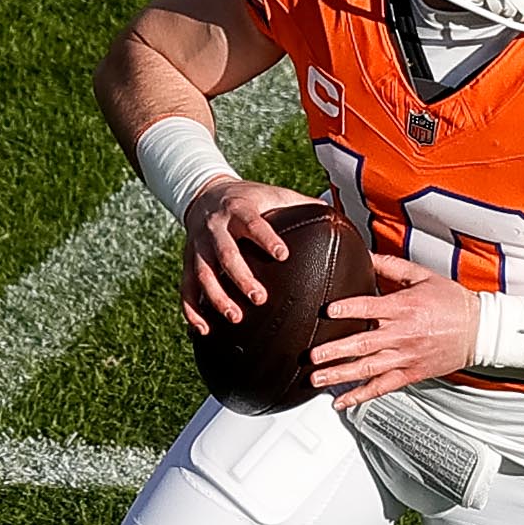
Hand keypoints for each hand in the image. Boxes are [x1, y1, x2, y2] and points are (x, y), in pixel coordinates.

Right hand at [179, 180, 313, 331]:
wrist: (205, 194)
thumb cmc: (249, 199)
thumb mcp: (273, 194)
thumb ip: (302, 203)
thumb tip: (337, 214)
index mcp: (240, 210)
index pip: (253, 224)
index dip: (266, 239)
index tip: (283, 255)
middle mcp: (216, 228)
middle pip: (226, 254)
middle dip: (241, 277)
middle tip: (260, 298)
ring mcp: (199, 247)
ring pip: (203, 274)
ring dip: (217, 297)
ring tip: (235, 317)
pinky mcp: (187, 262)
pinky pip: (185, 289)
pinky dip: (192, 310)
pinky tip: (202, 330)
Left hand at [310, 252, 477, 406]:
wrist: (480, 330)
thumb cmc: (452, 303)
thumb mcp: (423, 277)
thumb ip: (391, 267)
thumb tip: (365, 256)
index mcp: (404, 307)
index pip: (369, 308)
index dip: (347, 309)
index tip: (327, 311)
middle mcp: (403, 334)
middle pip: (363, 343)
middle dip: (334, 350)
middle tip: (312, 355)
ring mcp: (406, 356)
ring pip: (368, 368)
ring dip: (340, 375)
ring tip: (317, 379)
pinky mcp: (411, 373)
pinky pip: (382, 387)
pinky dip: (361, 395)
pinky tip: (342, 401)